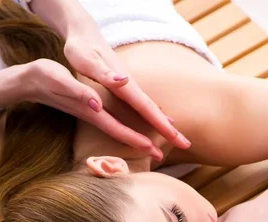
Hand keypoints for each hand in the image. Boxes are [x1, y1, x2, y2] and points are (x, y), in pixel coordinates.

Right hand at [17, 59, 165, 157]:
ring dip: (136, 138)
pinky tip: (137, 129)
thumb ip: (77, 93)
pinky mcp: (90, 108)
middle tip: (161, 156)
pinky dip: (128, 127)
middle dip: (141, 145)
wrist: (26, 82)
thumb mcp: (59, 80)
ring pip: (119, 129)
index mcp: (90, 110)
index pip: (117, 128)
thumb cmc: (42, 77)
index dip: (134, 138)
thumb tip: (97, 104)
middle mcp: (94, 115)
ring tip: (154, 147)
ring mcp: (92, 113)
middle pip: (122, 133)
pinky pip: (114, 121)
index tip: (152, 148)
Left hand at [63, 33, 190, 155]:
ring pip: (151, 108)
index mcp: (123, 84)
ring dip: (165, 124)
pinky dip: (156, 114)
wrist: (83, 31)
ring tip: (177, 137)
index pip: (147, 108)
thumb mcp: (87, 61)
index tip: (176, 139)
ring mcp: (130, 86)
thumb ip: (105, 73)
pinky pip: (145, 105)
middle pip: (154, 111)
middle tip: (187, 145)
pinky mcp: (126, 86)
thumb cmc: (80, 48)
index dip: (161, 125)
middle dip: (170, 129)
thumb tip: (125, 80)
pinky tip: (161, 119)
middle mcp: (130, 85)